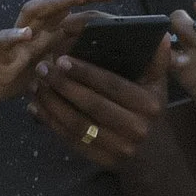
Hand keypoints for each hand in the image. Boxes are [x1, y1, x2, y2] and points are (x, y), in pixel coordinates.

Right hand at [0, 0, 116, 121]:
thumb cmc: (13, 76)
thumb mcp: (48, 65)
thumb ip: (69, 55)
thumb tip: (104, 53)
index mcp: (46, 31)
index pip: (70, 6)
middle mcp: (32, 30)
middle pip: (56, 0)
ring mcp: (15, 41)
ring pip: (31, 11)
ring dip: (54, 2)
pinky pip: (3, 42)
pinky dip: (14, 35)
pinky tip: (26, 33)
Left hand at [30, 42, 171, 168]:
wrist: (152, 153)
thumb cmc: (147, 109)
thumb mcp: (156, 84)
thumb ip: (156, 60)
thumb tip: (161, 34)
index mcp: (149, 105)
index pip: (112, 85)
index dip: (86, 72)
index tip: (61, 59)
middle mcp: (137, 128)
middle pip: (92, 105)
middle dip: (63, 85)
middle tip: (42, 68)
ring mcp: (119, 148)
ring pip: (78, 125)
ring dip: (51, 104)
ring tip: (35, 85)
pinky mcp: (102, 160)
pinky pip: (71, 140)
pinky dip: (50, 123)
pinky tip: (35, 107)